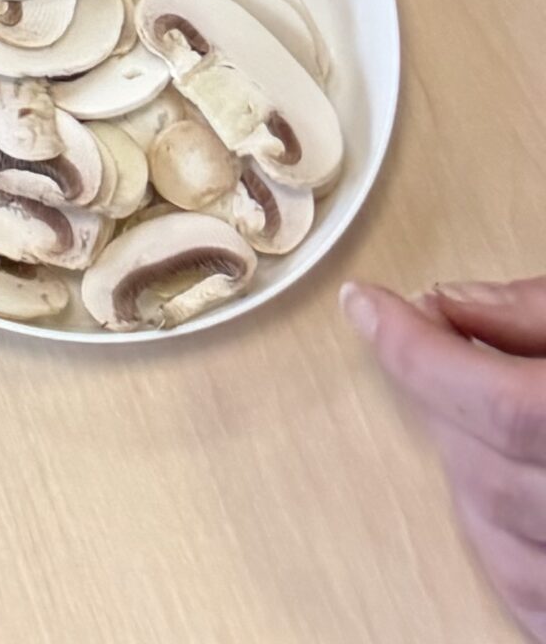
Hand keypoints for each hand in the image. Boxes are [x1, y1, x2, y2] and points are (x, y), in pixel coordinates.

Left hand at [349, 278, 545, 633]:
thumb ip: (536, 314)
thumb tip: (448, 304)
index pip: (493, 401)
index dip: (416, 350)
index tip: (365, 305)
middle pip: (482, 466)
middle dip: (441, 396)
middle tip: (429, 342)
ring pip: (491, 529)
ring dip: (460, 463)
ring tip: (474, 408)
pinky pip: (520, 590)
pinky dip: (492, 537)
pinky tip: (489, 488)